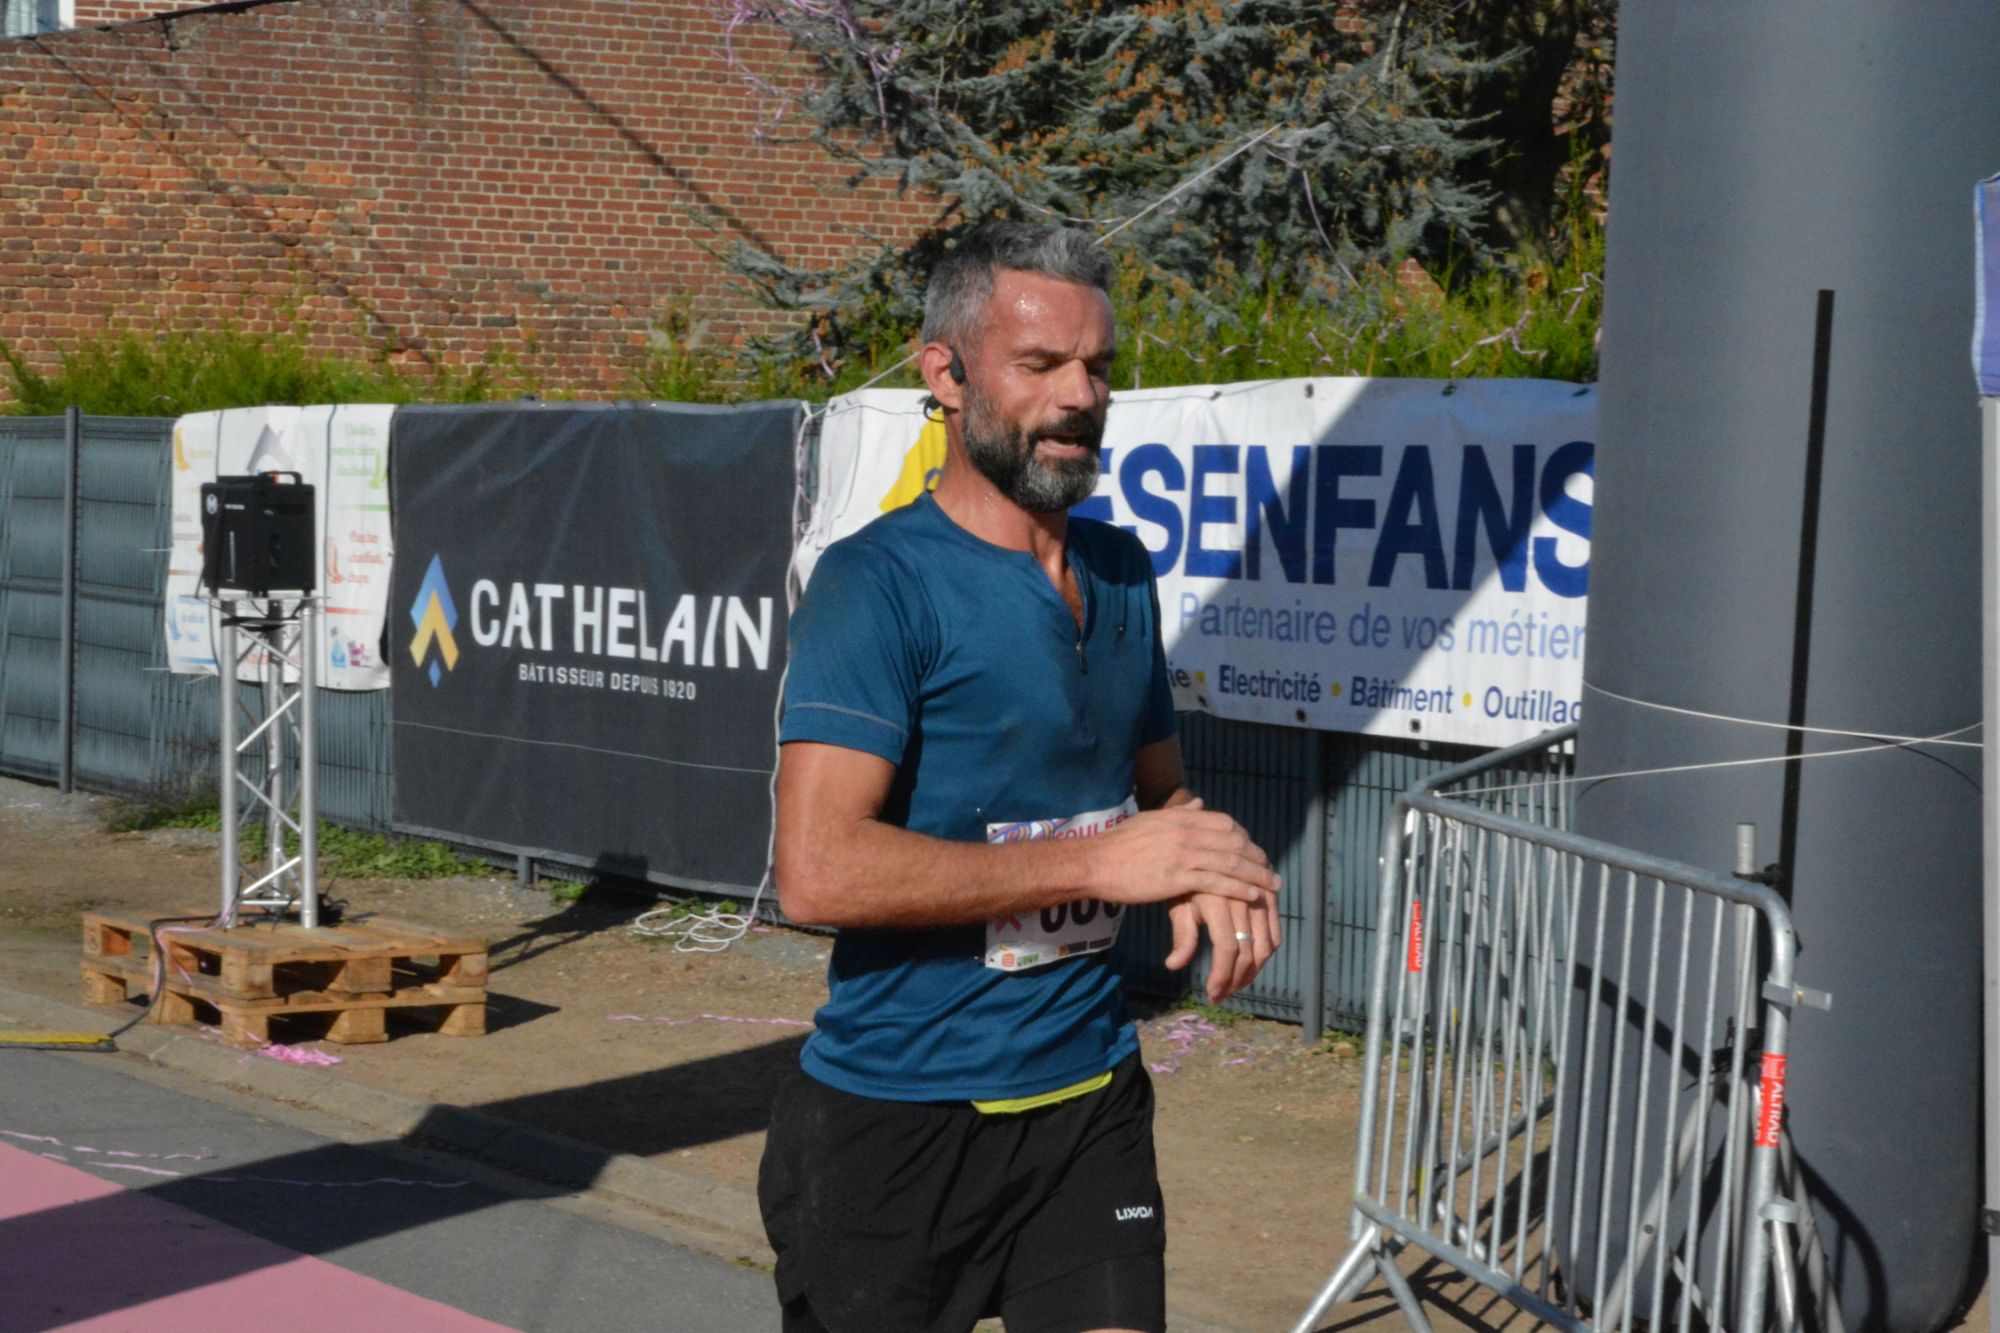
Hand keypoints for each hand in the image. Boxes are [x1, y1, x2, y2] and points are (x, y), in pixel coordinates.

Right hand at [1090, 798, 1279, 907]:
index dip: (1245, 837)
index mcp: (1180, 817)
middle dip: (1257, 857)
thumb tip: (1197, 801)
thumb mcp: (1151, 819)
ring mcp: (1183, 854)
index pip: (1225, 823)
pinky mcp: (1177, 878)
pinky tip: (1253, 895)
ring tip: (1273, 884)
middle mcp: (1186, 832)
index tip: (1256, 850)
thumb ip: (1177, 812)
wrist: (1095, 862)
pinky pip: (1216, 882)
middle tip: (1272, 870)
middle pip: (1234, 842)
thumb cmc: (1118, 843)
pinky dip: (1238, 888)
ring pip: (1230, 862)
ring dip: (1256, 874)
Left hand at [1164, 882, 1282, 1003]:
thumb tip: (1173, 965)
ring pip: (1266, 945)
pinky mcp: (1270, 896)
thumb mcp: (1179, 904)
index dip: (1222, 975)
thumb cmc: (1188, 881)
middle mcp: (1241, 897)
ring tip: (1236, 983)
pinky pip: (1275, 932)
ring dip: (1253, 971)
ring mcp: (1260, 896)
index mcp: (1216, 900)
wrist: (1208, 847)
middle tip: (1223, 994)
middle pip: (1248, 951)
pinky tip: (1250, 965)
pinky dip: (1266, 952)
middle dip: (1236, 980)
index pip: (1227, 948)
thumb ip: (1182, 936)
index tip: (1213, 994)